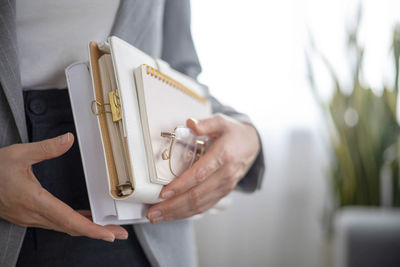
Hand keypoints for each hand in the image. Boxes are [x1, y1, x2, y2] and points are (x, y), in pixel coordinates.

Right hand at [0, 133, 127, 241]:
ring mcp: (30, 217)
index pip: (69, 220)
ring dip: (85, 228)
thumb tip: (68, 140)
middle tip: (117, 233)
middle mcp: (33, 214)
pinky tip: (82, 218)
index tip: (108, 234)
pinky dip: (72, 222)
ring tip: (104, 228)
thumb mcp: (18, 153)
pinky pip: (55, 222)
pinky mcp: (27, 215)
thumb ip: (46, 148)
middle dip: (96, 232)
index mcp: (34, 200)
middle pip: (71, 227)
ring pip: (63, 226)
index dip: (91, 229)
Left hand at [147, 114, 259, 222]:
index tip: (164, 192)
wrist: (252, 145)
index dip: (182, 185)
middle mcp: (225, 174)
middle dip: (173, 205)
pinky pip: (205, 206)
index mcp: (223, 156)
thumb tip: (190, 123)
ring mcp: (225, 186)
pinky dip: (187, 213)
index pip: (200, 174)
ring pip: (200, 204)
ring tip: (158, 216)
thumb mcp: (222, 122)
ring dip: (177, 212)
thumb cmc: (233, 133)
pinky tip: (173, 215)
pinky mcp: (223, 192)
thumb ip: (206, 123)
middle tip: (154, 211)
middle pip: (197, 194)